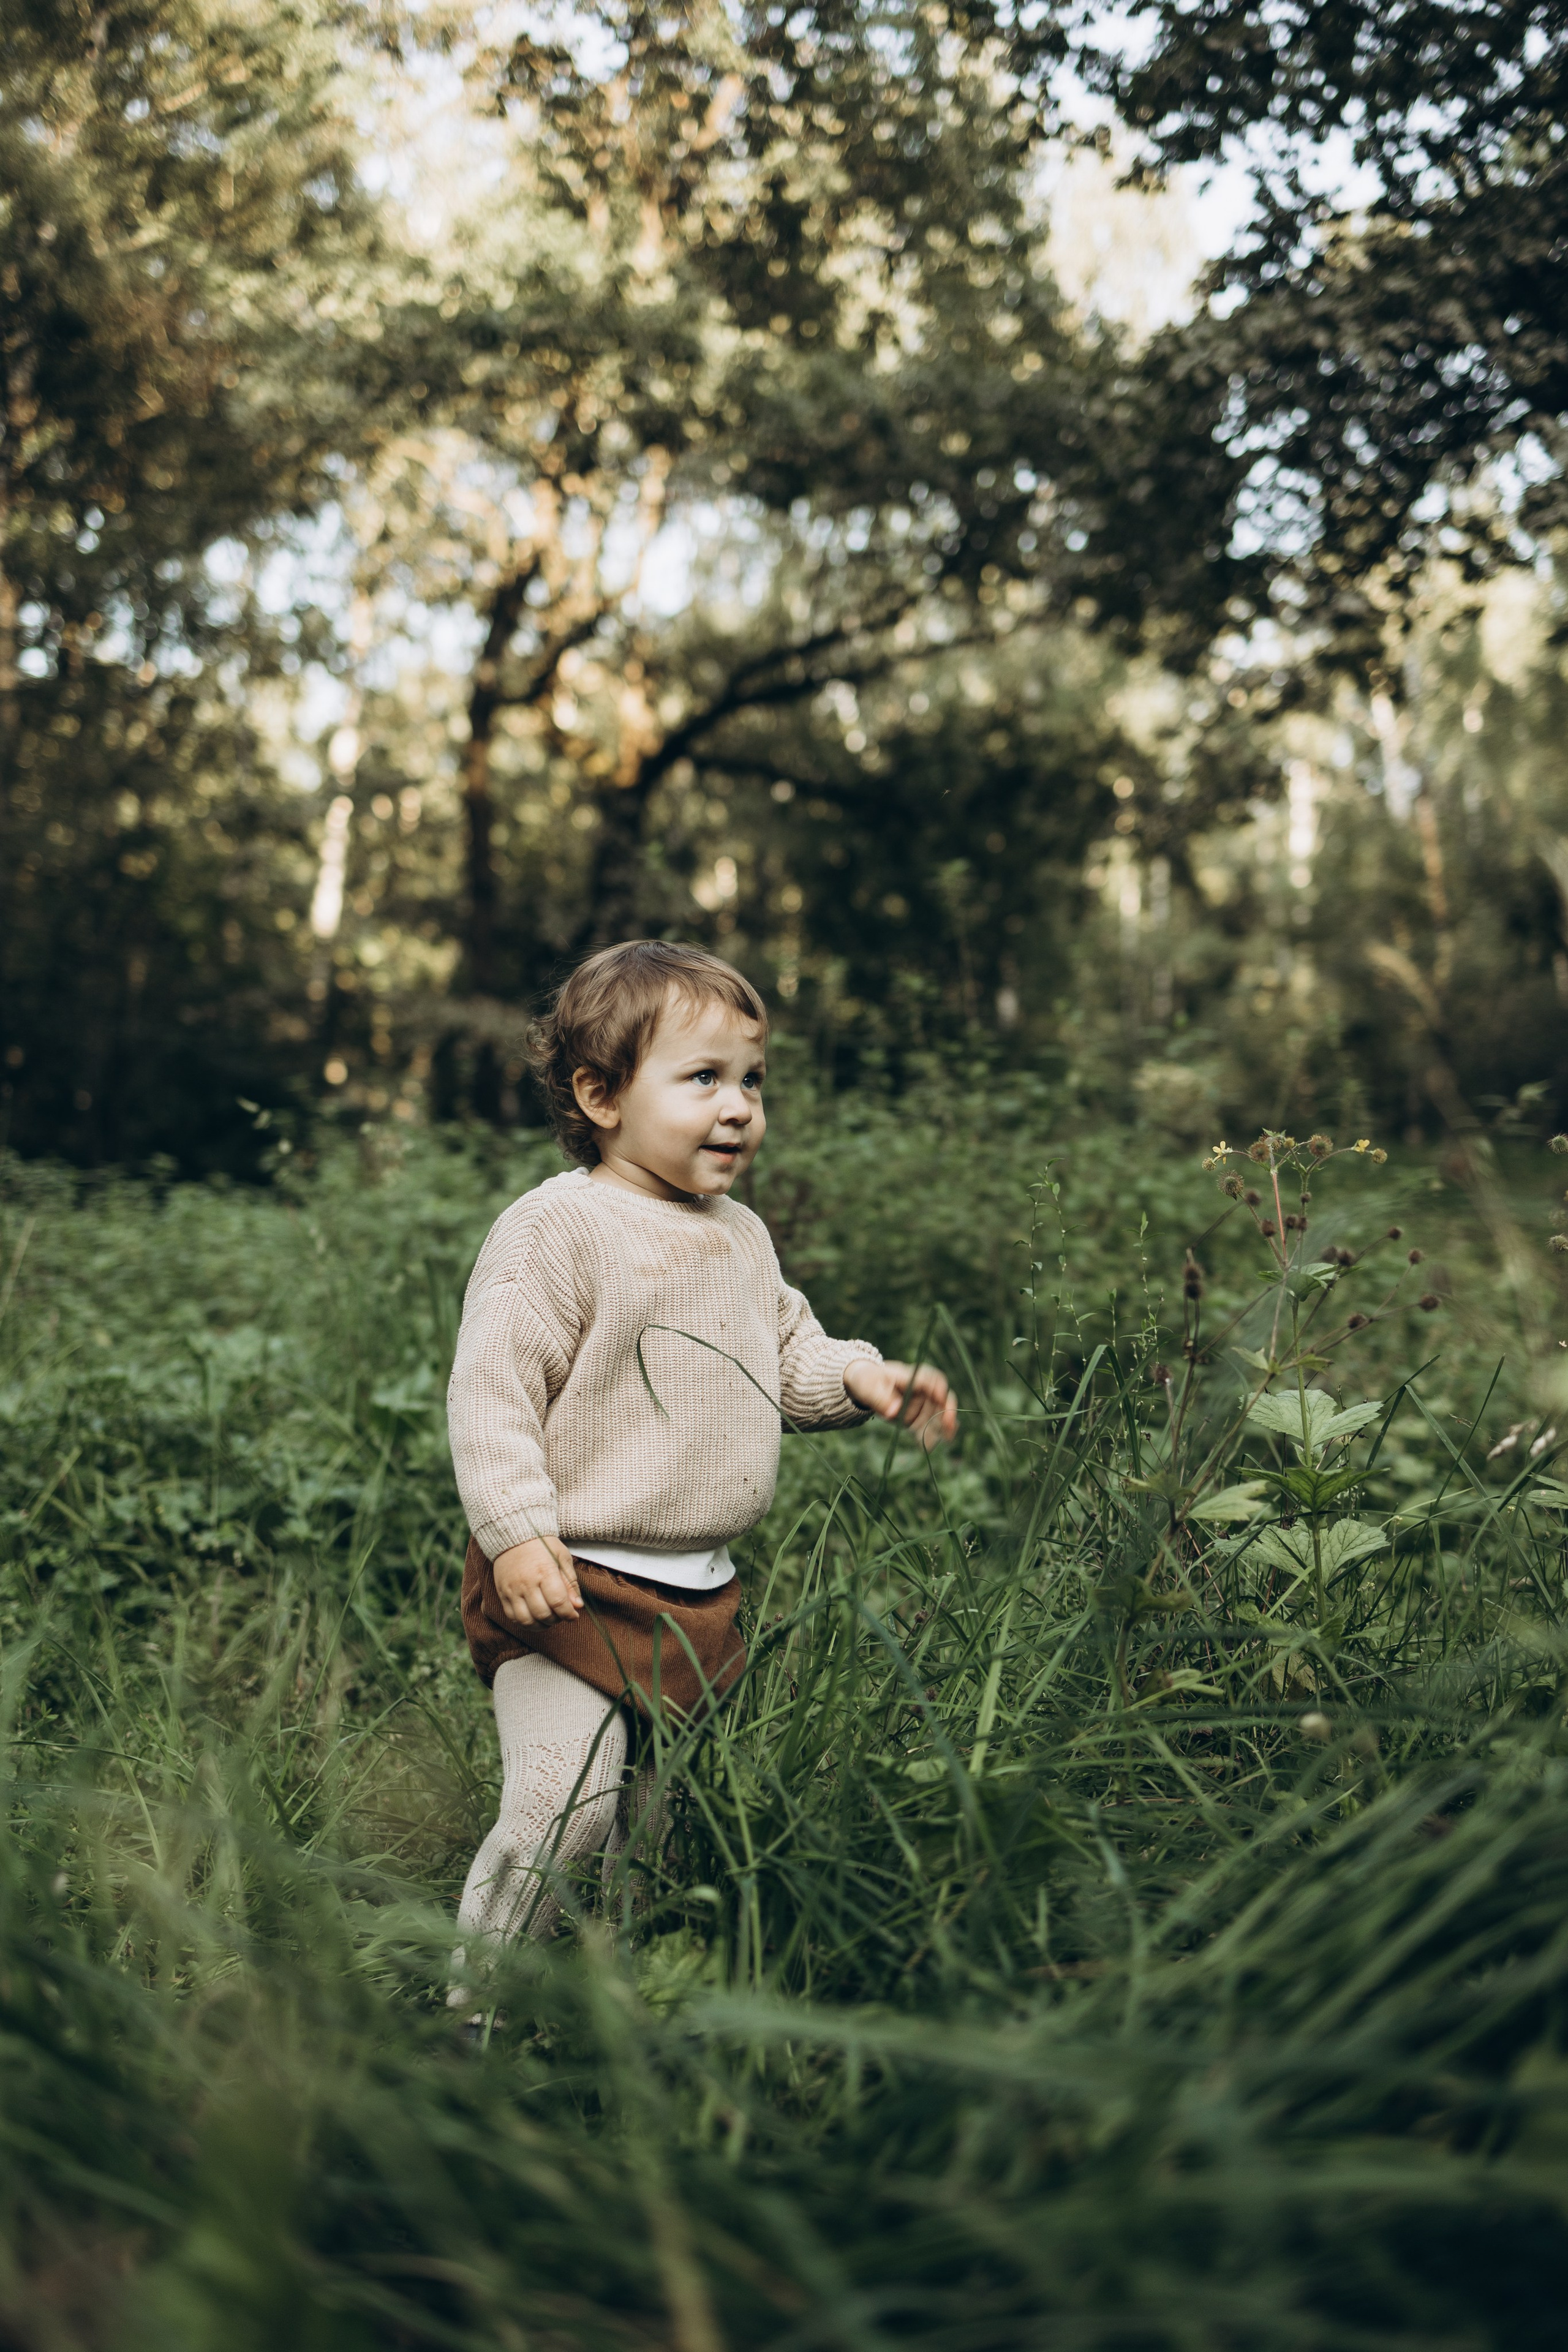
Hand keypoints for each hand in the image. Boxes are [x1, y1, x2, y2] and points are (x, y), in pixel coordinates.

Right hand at [490, 1535, 583, 1625]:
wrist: (513, 1534)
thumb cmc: (542, 1544)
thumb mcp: (562, 1557)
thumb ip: (570, 1583)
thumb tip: (577, 1606)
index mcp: (544, 1571)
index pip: (558, 1602)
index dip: (569, 1614)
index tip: (573, 1615)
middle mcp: (526, 1583)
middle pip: (543, 1614)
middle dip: (556, 1620)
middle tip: (561, 1614)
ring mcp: (512, 1590)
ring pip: (526, 1620)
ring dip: (541, 1625)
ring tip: (548, 1618)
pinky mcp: (502, 1594)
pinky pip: (512, 1617)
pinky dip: (525, 1623)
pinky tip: (534, 1617)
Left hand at [843, 1357, 957, 1446]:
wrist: (864, 1384)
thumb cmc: (867, 1379)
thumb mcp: (869, 1386)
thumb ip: (881, 1399)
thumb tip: (894, 1412)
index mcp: (911, 1375)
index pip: (931, 1379)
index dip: (938, 1389)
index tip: (941, 1399)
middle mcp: (920, 1389)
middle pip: (940, 1398)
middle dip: (947, 1411)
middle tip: (950, 1425)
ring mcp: (919, 1403)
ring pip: (934, 1416)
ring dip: (937, 1428)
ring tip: (936, 1442)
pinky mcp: (914, 1416)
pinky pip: (924, 1426)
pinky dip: (928, 1434)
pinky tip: (928, 1445)